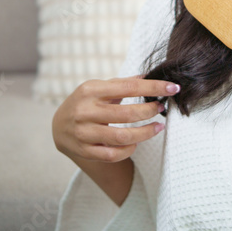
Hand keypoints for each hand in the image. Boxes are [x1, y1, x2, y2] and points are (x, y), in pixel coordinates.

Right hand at [52, 76, 178, 163]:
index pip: (128, 87)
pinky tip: (136, 143)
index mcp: (90, 90)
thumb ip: (122, 83)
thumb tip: (149, 75)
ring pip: (121, 137)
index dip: (153, 87)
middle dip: (149, 111)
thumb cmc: (85, 103)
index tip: (173, 88)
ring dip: (145, 133)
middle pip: (127, 114)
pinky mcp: (84, 151)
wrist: (58, 126)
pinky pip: (113, 155)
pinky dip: (129, 150)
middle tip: (162, 108)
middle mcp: (85, 111)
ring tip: (158, 127)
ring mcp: (83, 133)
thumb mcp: (98, 88)